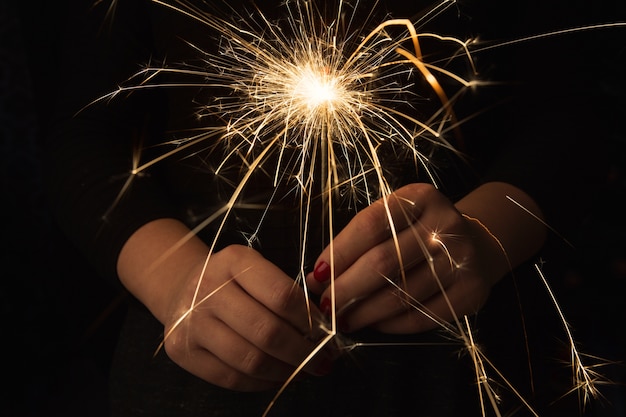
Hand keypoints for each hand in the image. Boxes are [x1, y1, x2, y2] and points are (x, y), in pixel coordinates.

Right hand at [118, 220, 330, 391]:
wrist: (181, 287)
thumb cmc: (232, 281)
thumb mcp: (256, 269)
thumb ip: (285, 292)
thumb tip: (323, 330)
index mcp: (233, 261)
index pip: (282, 296)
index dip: (310, 320)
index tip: (326, 333)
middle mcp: (207, 288)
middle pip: (267, 331)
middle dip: (304, 352)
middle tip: (324, 360)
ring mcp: (191, 321)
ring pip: (250, 360)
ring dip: (285, 371)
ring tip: (303, 370)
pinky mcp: (182, 351)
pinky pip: (230, 378)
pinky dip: (261, 383)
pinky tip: (277, 376)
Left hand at [305, 182, 531, 333]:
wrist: (477, 244)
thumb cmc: (418, 231)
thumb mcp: (394, 219)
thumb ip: (358, 241)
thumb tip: (317, 277)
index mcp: (421, 197)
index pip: (370, 224)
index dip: (339, 252)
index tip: (316, 275)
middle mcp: (446, 225)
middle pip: (383, 262)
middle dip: (346, 288)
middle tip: (324, 306)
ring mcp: (462, 259)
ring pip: (400, 294)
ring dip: (363, 312)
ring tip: (341, 319)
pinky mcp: (472, 292)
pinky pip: (422, 316)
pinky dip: (391, 325)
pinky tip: (373, 324)